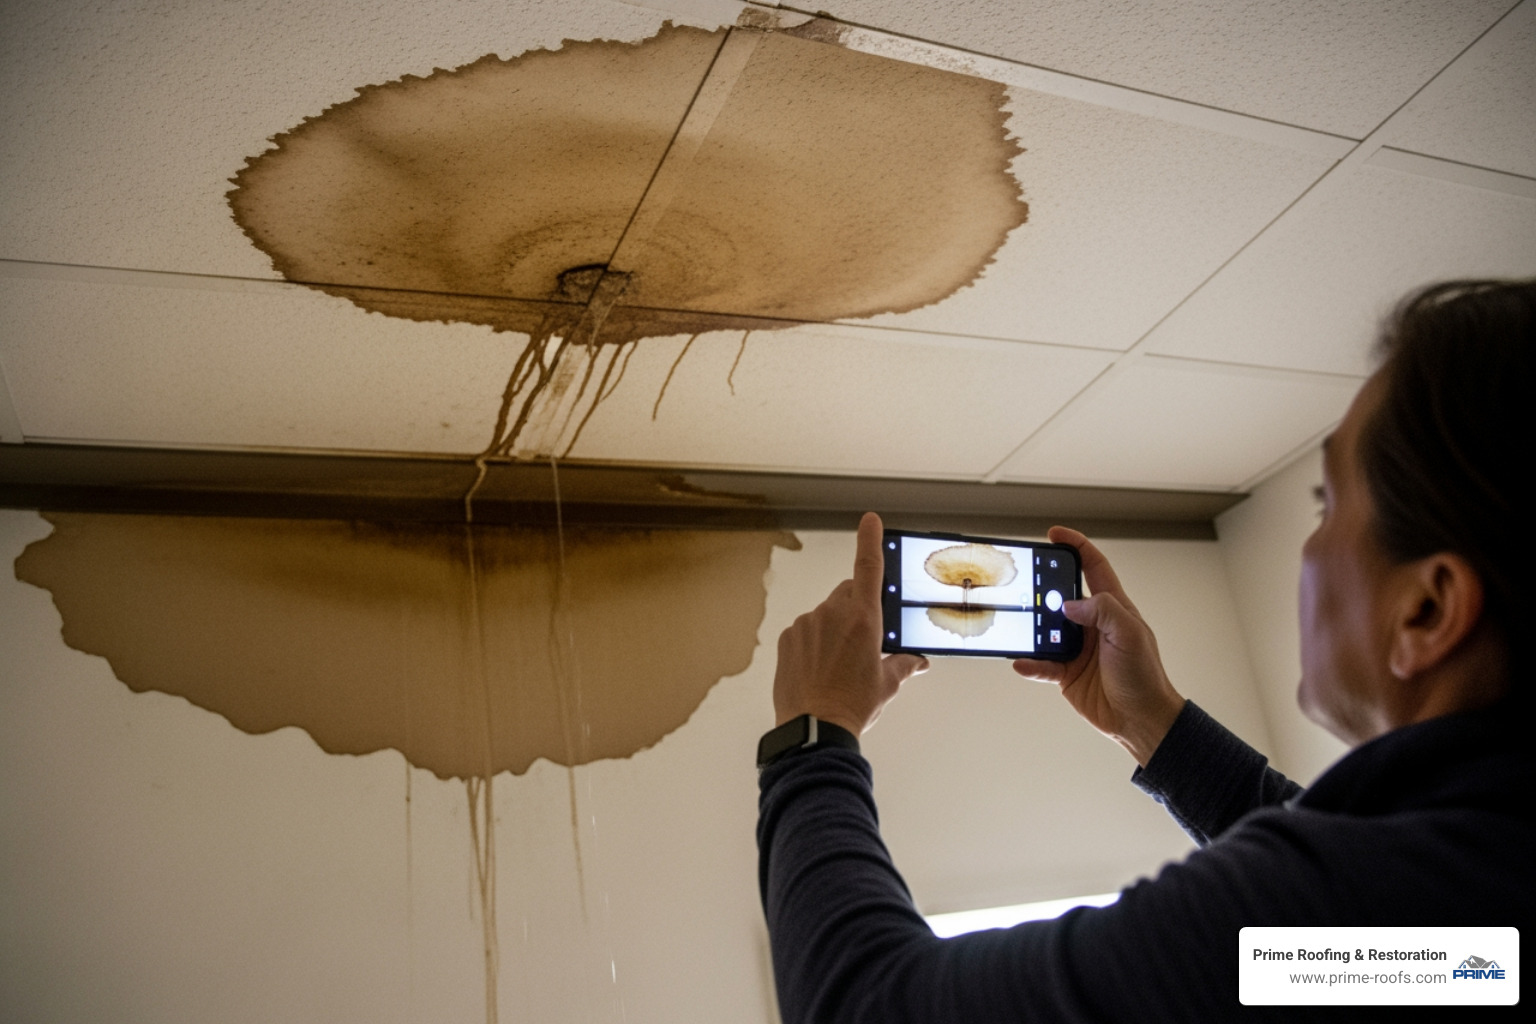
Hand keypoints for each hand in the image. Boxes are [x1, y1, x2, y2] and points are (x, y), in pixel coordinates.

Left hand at [773, 512, 929, 734]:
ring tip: (839, 665)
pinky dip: (813, 643)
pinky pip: (805, 631)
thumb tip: (916, 662)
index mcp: (863, 619)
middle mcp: (832, 614)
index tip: (870, 520)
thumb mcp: (887, 684)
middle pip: (848, 594)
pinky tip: (819, 669)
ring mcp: (806, 625)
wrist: (815, 730)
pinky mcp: (787, 639)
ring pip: (825, 614)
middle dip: (857, 608)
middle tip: (863, 641)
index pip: (868, 567)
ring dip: (834, 629)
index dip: (870, 539)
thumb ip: (903, 665)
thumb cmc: (852, 706)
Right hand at [1012, 527, 1183, 765]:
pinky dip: (1030, 663)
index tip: (1055, 535)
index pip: (1093, 567)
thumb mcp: (1129, 634)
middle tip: (1025, 584)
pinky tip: (1023, 662)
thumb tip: (1070, 604)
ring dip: (1033, 629)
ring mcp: (1077, 648)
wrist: (1141, 719)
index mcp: (1112, 608)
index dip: (1076, 547)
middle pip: (1061, 596)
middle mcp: (1092, 625)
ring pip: (1046, 629)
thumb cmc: (1145, 676)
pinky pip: (1041, 663)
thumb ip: (1103, 610)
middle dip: (1043, 588)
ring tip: (1021, 625)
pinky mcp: (1066, 672)